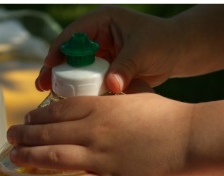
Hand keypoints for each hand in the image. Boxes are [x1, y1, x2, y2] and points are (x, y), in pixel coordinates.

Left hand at [7, 93, 191, 175]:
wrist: (189, 139)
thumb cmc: (167, 116)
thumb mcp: (135, 96)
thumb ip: (112, 100)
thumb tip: (98, 101)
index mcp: (101, 108)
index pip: (58, 111)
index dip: (37, 116)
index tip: (27, 119)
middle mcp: (95, 132)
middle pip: (49, 133)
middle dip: (25, 136)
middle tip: (13, 139)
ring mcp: (102, 159)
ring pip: (55, 158)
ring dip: (31, 158)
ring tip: (17, 159)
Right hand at [36, 6, 179, 92]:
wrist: (180, 53)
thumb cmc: (163, 42)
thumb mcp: (143, 51)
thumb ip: (125, 67)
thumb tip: (111, 85)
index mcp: (102, 22)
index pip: (73, 35)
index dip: (59, 50)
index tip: (50, 67)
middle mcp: (98, 37)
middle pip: (70, 54)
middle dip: (57, 70)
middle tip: (44, 86)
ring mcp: (103, 55)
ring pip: (79, 69)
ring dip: (68, 83)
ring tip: (54, 98)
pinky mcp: (109, 71)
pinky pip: (92, 81)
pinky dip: (85, 91)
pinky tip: (76, 105)